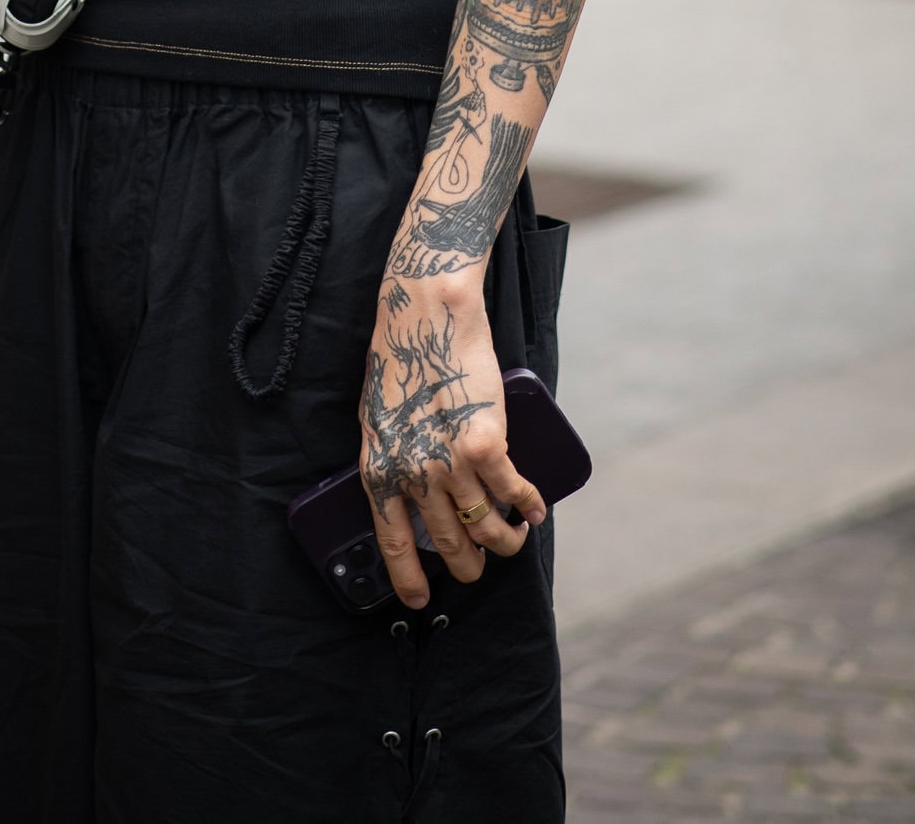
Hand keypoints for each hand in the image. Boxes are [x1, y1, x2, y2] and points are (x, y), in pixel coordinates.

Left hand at [359, 277, 546, 610]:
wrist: (425, 314)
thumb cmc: (399, 358)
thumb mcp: (378, 417)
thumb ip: (393, 457)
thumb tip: (410, 490)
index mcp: (379, 469)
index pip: (391, 541)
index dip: (406, 576)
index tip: (418, 600)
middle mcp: (413, 475)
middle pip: (445, 542)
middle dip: (465, 564)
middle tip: (476, 568)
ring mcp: (450, 463)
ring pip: (485, 526)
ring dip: (504, 541)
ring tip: (513, 541)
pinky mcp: (485, 444)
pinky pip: (513, 491)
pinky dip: (529, 505)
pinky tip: (537, 510)